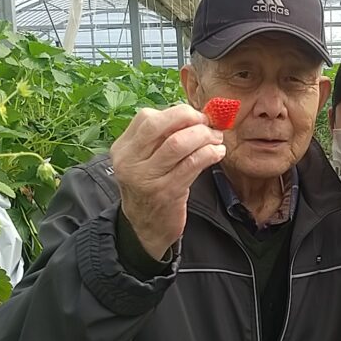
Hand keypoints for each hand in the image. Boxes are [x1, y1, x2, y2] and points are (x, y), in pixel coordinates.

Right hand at [110, 104, 225, 258]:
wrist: (145, 228)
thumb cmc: (151, 186)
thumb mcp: (144, 160)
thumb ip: (161, 138)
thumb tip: (195, 115)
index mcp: (123, 148)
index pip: (147, 118)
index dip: (176, 112)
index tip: (196, 117)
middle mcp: (130, 161)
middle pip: (160, 125)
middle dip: (190, 119)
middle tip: (208, 124)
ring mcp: (147, 177)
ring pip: (179, 143)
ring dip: (204, 136)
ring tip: (216, 139)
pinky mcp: (166, 192)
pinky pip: (192, 164)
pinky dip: (209, 153)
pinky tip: (217, 153)